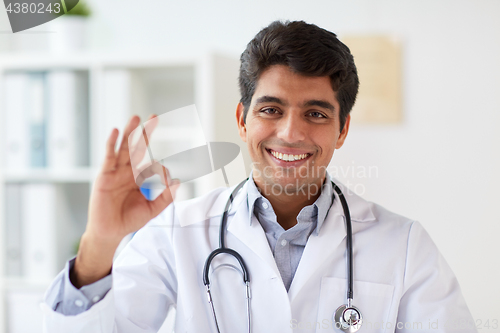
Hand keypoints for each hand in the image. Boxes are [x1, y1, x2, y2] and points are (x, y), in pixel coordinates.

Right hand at [71, 115, 178, 287]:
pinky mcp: (104, 176)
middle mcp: (127, 172)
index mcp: (138, 178)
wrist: (110, 232)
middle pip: (137, 147)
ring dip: (129, 132)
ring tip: (135, 118)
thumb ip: (166, 197)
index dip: (162, 169)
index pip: (153, 165)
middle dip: (145, 133)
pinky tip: (116, 132)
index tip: (167, 181)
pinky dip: (111, 144)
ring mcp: (115, 172)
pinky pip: (109, 157)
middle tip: (153, 117)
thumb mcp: (153, 209)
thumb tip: (178, 181)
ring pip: (123, 148)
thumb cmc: (129, 220)